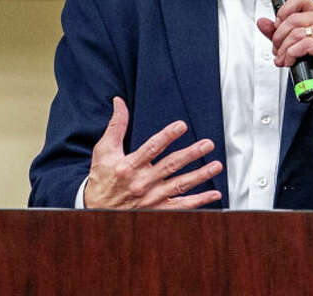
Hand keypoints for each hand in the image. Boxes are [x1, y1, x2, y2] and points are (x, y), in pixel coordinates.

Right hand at [83, 97, 222, 208]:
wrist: (96, 209)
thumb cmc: (102, 177)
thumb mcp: (104, 149)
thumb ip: (116, 125)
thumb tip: (119, 102)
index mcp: (129, 165)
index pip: (151, 148)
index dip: (167, 136)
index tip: (181, 126)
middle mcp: (142, 182)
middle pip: (171, 165)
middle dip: (191, 154)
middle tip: (208, 144)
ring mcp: (151, 198)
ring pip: (180, 185)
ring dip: (200, 175)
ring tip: (216, 166)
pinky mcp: (157, 210)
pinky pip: (181, 206)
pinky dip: (199, 201)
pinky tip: (213, 194)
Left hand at [256, 0, 312, 95]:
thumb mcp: (292, 42)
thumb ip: (277, 31)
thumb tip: (262, 22)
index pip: (298, 0)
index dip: (283, 11)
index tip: (277, 25)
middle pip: (293, 19)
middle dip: (279, 37)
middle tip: (277, 49)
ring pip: (296, 33)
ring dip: (284, 49)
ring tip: (282, 58)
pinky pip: (303, 45)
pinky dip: (291, 54)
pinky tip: (291, 61)